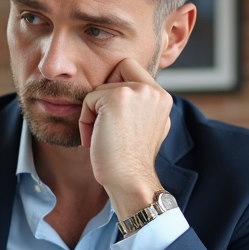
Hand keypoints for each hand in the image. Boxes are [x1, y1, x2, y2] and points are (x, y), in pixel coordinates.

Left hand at [78, 57, 171, 218]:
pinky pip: (89, 98)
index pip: (133, 69)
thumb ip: (139, 105)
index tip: (115, 117)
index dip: (117, 86)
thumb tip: (121, 92)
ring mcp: (138, 92)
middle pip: (118, 68)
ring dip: (94, 111)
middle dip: (105, 94)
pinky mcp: (118, 98)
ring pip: (101, 86)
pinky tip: (95, 139)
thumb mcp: (144, 127)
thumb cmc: (129, 161)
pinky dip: (86, 119)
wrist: (129, 181)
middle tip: (107, 124)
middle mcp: (154, 91)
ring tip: (102, 136)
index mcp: (162, 98)